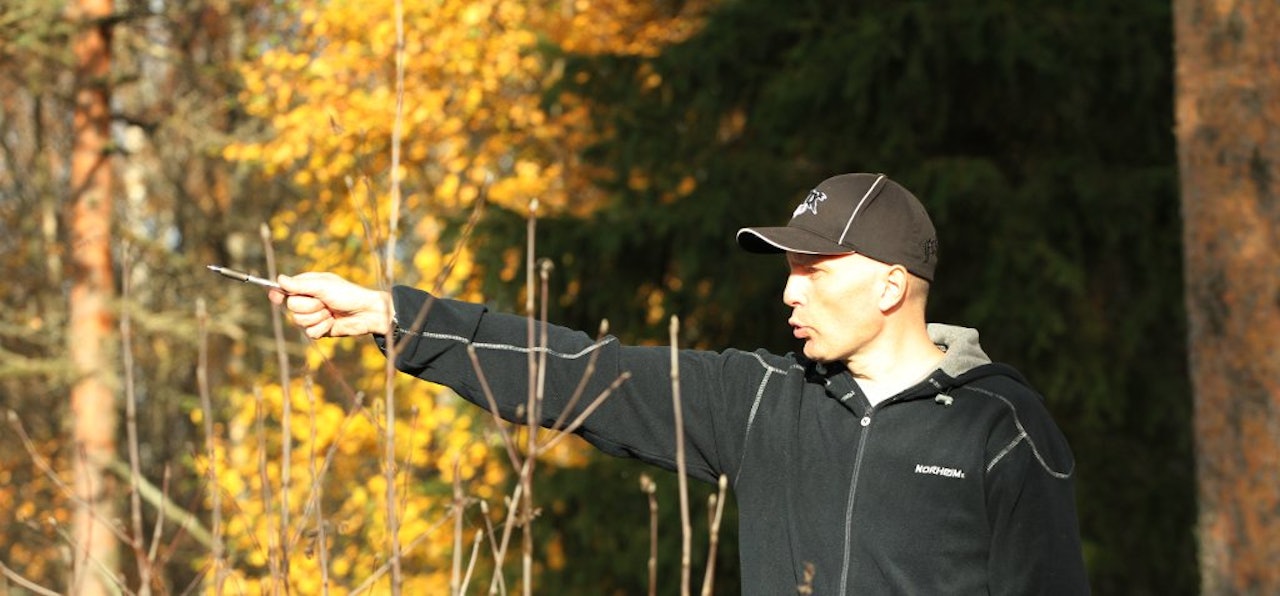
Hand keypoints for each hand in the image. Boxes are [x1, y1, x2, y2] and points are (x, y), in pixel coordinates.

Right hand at [268, 272, 393, 338]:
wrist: (366, 313)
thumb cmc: (347, 294)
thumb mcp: (323, 286)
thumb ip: (300, 285)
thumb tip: (279, 279)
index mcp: (308, 285)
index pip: (286, 290)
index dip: (279, 293)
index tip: (275, 296)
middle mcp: (309, 300)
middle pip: (292, 307)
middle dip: (309, 306)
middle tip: (324, 303)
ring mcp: (314, 315)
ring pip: (299, 321)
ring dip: (317, 317)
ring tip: (331, 312)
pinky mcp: (320, 329)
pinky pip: (310, 333)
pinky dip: (322, 328)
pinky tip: (333, 323)